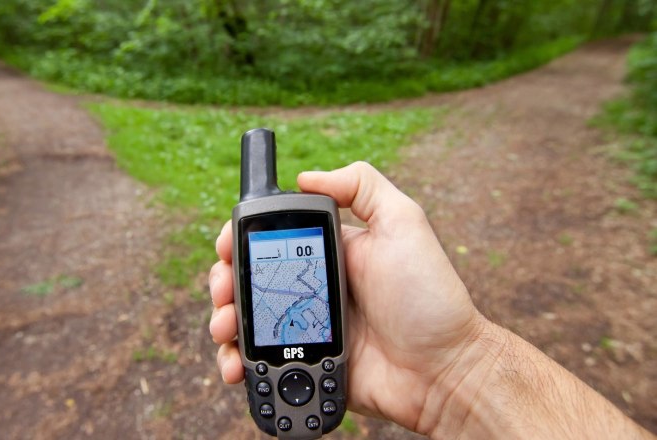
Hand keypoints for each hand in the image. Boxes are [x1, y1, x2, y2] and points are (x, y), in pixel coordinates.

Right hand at [209, 162, 483, 431]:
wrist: (443, 369)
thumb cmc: (428, 295)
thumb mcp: (405, 223)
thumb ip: (363, 187)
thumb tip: (306, 175)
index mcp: (328, 253)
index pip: (270, 239)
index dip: (241, 240)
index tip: (227, 246)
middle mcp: (311, 288)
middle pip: (249, 280)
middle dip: (224, 282)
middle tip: (224, 293)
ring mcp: (305, 328)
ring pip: (247, 321)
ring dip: (224, 321)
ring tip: (227, 329)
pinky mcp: (305, 362)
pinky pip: (260, 361)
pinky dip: (238, 362)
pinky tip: (237, 364)